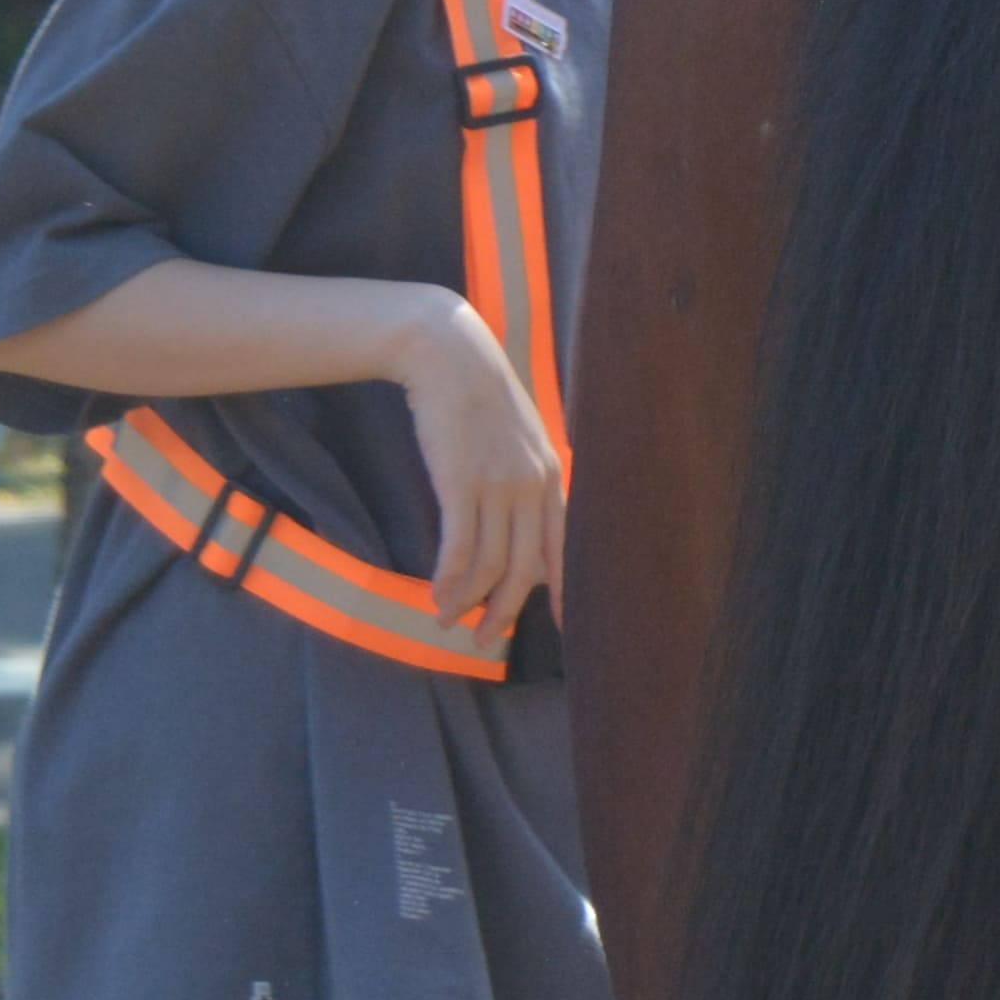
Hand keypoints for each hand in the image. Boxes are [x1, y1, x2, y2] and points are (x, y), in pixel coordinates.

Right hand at [394, 290, 566, 643]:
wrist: (449, 357)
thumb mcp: (517, 440)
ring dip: (467, 601)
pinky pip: (458, 548)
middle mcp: (532, 485)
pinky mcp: (460, 483)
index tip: (563, 628)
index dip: (564, 592)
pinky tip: (435, 594)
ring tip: (447, 620)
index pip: (564, 547)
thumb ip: (524, 482)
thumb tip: (517, 529)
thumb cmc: (479, 400)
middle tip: (485, 642)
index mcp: (552, 476)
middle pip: (525, 568)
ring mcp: (498, 484)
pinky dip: (447, 579)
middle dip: (505, 612)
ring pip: (489, 565)